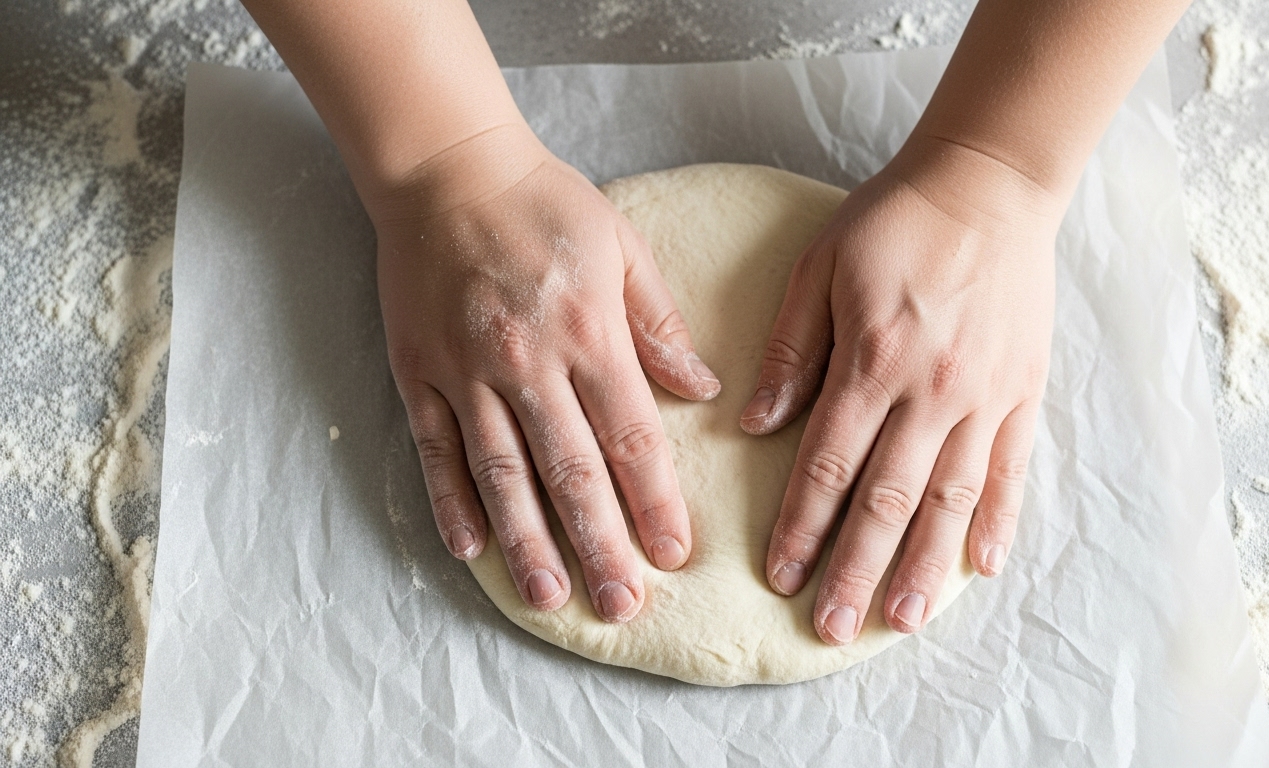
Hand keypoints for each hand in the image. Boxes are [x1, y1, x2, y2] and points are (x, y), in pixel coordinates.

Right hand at [373, 124, 720, 622]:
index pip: (630, 436)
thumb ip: (660, 326)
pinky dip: (451, 501)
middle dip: (600, 543)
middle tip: (622, 604)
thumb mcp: (624, 248)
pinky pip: (436, 448)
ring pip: (501, 472)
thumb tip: (704, 390)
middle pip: (570, 470)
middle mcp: (527, 359)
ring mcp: (465, 370)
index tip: (674, 553)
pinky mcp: (417, 371)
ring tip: (551, 597)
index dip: (654, 501)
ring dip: (527, 541)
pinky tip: (470, 549)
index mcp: (588, 329)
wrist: (446, 166)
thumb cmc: (545, 204)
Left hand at [742, 139, 1060, 644]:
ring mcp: (985, 397)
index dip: (801, 527)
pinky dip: (997, 522)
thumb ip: (789, 351)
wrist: (990, 183)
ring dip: (920, 566)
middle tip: (830, 627)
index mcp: (873, 360)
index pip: (828, 464)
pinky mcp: (1025, 392)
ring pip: (949, 500)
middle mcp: (932, 391)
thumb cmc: (895, 220)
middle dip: (853, 569)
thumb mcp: (820, 268)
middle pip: (886, 500)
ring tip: (897, 620)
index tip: (780, 577)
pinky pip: (1012, 470)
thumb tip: (754, 424)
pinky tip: (980, 568)